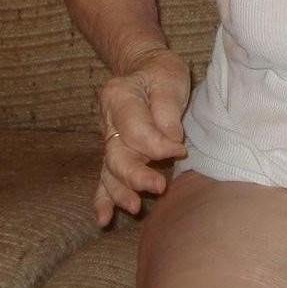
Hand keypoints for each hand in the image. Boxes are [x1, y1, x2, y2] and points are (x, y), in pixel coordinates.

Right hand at [95, 48, 189, 226]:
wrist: (146, 67)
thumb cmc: (162, 73)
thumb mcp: (170, 79)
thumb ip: (168, 111)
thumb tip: (171, 143)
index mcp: (118, 96)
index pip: (136, 130)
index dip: (158, 145)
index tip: (182, 150)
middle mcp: (107, 120)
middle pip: (117, 154)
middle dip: (136, 175)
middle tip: (159, 187)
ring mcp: (107, 139)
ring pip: (109, 170)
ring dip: (120, 191)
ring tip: (134, 208)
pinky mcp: (113, 153)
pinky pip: (105, 177)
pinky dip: (103, 198)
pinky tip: (103, 219)